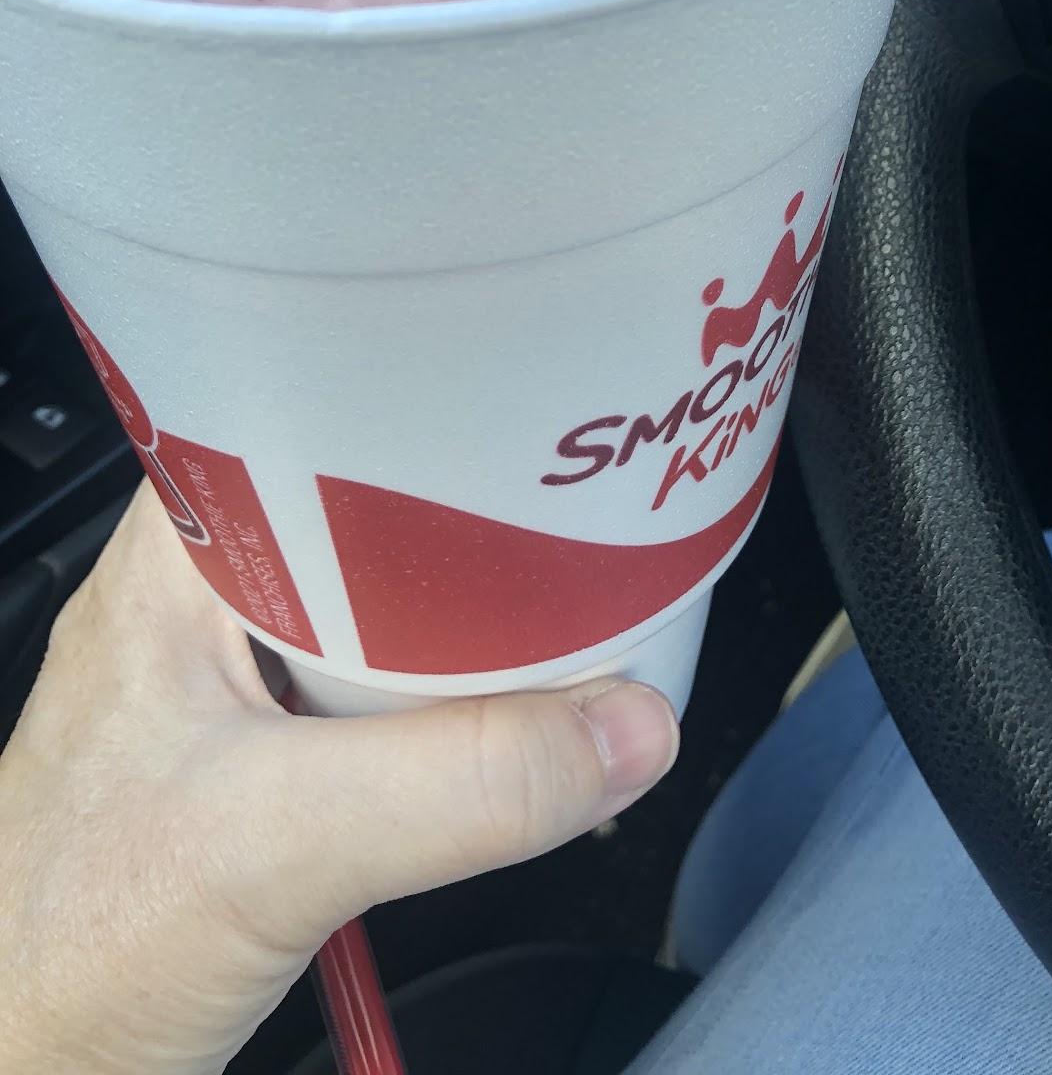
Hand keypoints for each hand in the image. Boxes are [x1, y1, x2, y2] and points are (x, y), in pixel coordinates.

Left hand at [0, 483, 678, 1074]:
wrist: (25, 1074)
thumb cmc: (57, 946)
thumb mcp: (277, 843)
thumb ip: (458, 787)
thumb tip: (619, 731)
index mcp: (173, 562)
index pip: (319, 428)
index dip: (426, 415)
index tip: (529, 423)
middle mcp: (206, 607)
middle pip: (378, 524)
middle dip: (481, 529)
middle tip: (583, 523)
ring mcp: (238, 691)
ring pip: (392, 620)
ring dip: (476, 635)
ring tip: (571, 623)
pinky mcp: (269, 770)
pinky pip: (389, 706)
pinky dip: (457, 716)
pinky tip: (511, 735)